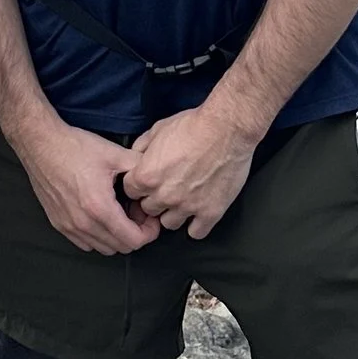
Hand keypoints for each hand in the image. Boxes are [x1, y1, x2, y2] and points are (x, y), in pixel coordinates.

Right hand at [9, 111, 160, 255]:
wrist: (40, 143)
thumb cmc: (74, 147)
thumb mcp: (114, 153)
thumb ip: (139, 168)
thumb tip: (155, 178)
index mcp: (100, 207)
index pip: (134, 241)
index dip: (149, 232)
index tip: (150, 218)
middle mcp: (83, 223)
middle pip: (121, 248)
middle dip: (135, 233)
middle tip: (136, 212)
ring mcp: (69, 226)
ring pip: (103, 248)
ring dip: (116, 236)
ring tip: (119, 213)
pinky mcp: (58, 223)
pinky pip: (85, 243)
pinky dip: (98, 236)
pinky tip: (100, 214)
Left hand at [120, 93, 263, 240]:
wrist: (227, 129)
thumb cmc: (194, 125)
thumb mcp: (158, 129)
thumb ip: (142, 147)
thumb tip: (136, 157)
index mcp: (147, 176)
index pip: (130, 191)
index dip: (138, 185)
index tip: (148, 182)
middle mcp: (164, 195)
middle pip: (148, 209)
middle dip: (154, 199)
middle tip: (167, 188)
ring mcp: (187, 206)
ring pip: (169, 223)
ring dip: (173, 213)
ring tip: (183, 199)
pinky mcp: (210, 212)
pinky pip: (196, 233)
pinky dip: (196, 225)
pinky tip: (198, 213)